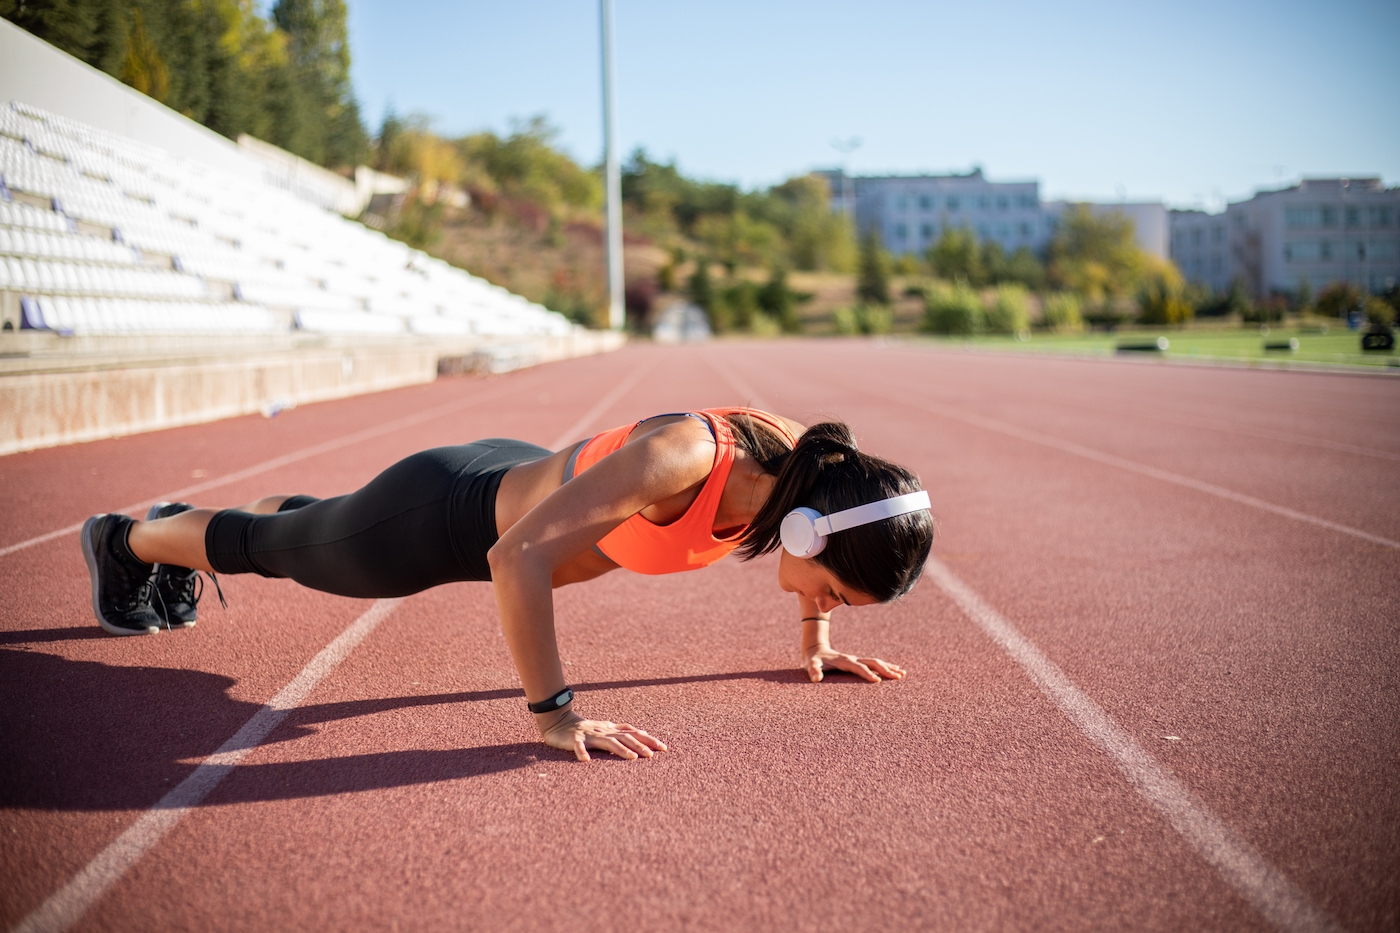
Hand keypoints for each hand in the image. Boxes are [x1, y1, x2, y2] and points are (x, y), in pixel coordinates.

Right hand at [536, 708, 667, 761]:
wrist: (559, 722)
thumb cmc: (585, 729)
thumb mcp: (606, 729)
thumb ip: (623, 732)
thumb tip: (644, 732)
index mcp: (611, 729)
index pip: (633, 732)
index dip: (648, 739)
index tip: (663, 747)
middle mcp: (604, 731)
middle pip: (625, 737)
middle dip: (640, 745)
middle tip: (653, 755)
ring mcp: (589, 735)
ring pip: (607, 742)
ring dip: (621, 749)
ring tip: (633, 758)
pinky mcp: (574, 740)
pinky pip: (578, 746)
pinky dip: (582, 753)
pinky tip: (586, 761)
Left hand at [803, 644, 905, 682]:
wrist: (815, 649)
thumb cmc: (813, 659)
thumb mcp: (810, 664)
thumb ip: (813, 670)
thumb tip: (816, 679)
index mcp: (844, 660)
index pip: (858, 667)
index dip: (867, 673)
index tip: (877, 680)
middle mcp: (853, 659)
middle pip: (872, 662)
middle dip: (885, 669)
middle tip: (898, 676)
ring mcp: (856, 659)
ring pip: (875, 662)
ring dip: (888, 667)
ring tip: (902, 673)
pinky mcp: (857, 662)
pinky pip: (873, 664)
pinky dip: (885, 667)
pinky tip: (894, 670)